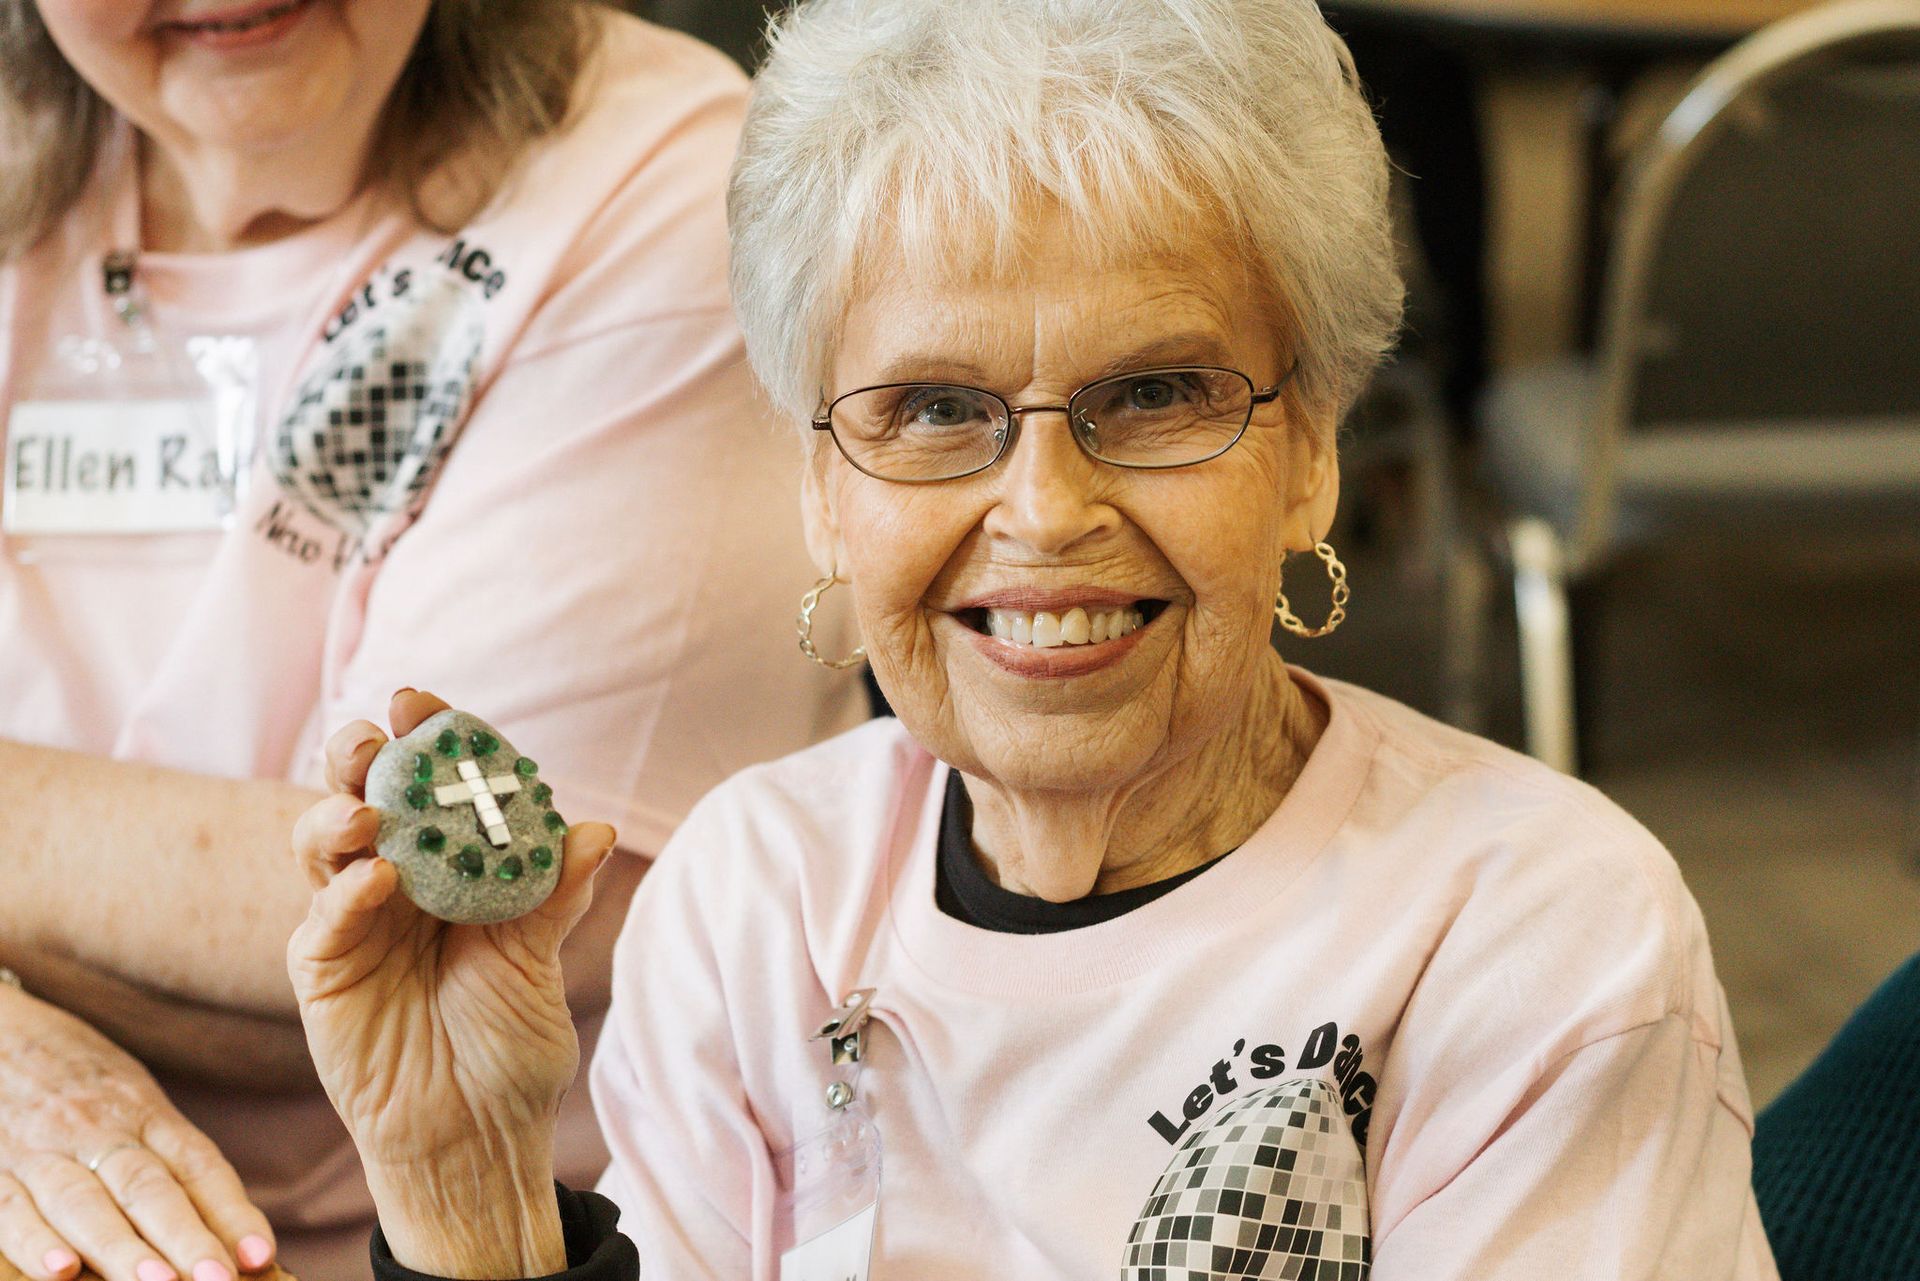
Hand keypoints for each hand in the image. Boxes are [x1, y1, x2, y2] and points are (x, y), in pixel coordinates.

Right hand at [0, 987, 274, 1280]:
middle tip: (217, 1280)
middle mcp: (100, 1131)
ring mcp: (43, 1151)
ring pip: (85, 1202)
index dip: (231, 1214)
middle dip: (185, 1240)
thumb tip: (232, 1230)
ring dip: (121, 1249)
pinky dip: (36, 1242)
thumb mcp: (137, 1101)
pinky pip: (12, 1208)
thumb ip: (173, 1160)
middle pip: (148, 1189)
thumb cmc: (88, 1083)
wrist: (5, 1033)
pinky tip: (61, 1271)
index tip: (260, 1258)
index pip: (198, 1167)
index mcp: (146, 1115)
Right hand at [287, 690, 615, 1276]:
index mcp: (448, 863)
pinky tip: (376, 883)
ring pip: (319, 841)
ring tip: (371, 813)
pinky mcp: (322, 970)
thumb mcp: (540, 959)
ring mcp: (350, 920)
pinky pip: (321, 918)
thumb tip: (597, 830)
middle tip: (378, 737)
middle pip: (357, 792)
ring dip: (338, 814)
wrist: (480, 1132)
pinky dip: (345, 893)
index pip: (428, 783)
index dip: (423, 739)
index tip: (423, 703)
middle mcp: (393, 879)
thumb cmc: (509, 1041)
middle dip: (359, 753)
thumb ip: (557, 894)